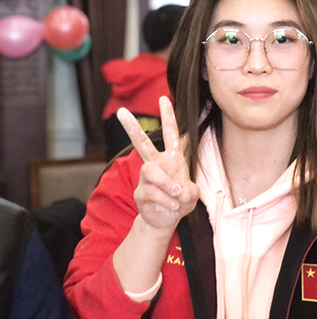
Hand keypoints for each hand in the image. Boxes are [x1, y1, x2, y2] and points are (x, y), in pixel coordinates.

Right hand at [117, 96, 198, 231]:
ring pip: (151, 171)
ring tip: (178, 195)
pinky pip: (151, 191)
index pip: (171, 134)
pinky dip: (167, 200)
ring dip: (168, 184)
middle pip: (142, 142)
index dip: (168, 117)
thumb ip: (190, 191)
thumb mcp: (193, 194)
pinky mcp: (140, 192)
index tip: (164, 98)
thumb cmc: (180, 201)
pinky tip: (173, 206)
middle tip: (121, 111)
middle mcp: (156, 164)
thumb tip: (180, 191)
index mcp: (172, 158)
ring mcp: (146, 178)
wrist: (166, 220)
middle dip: (131, 127)